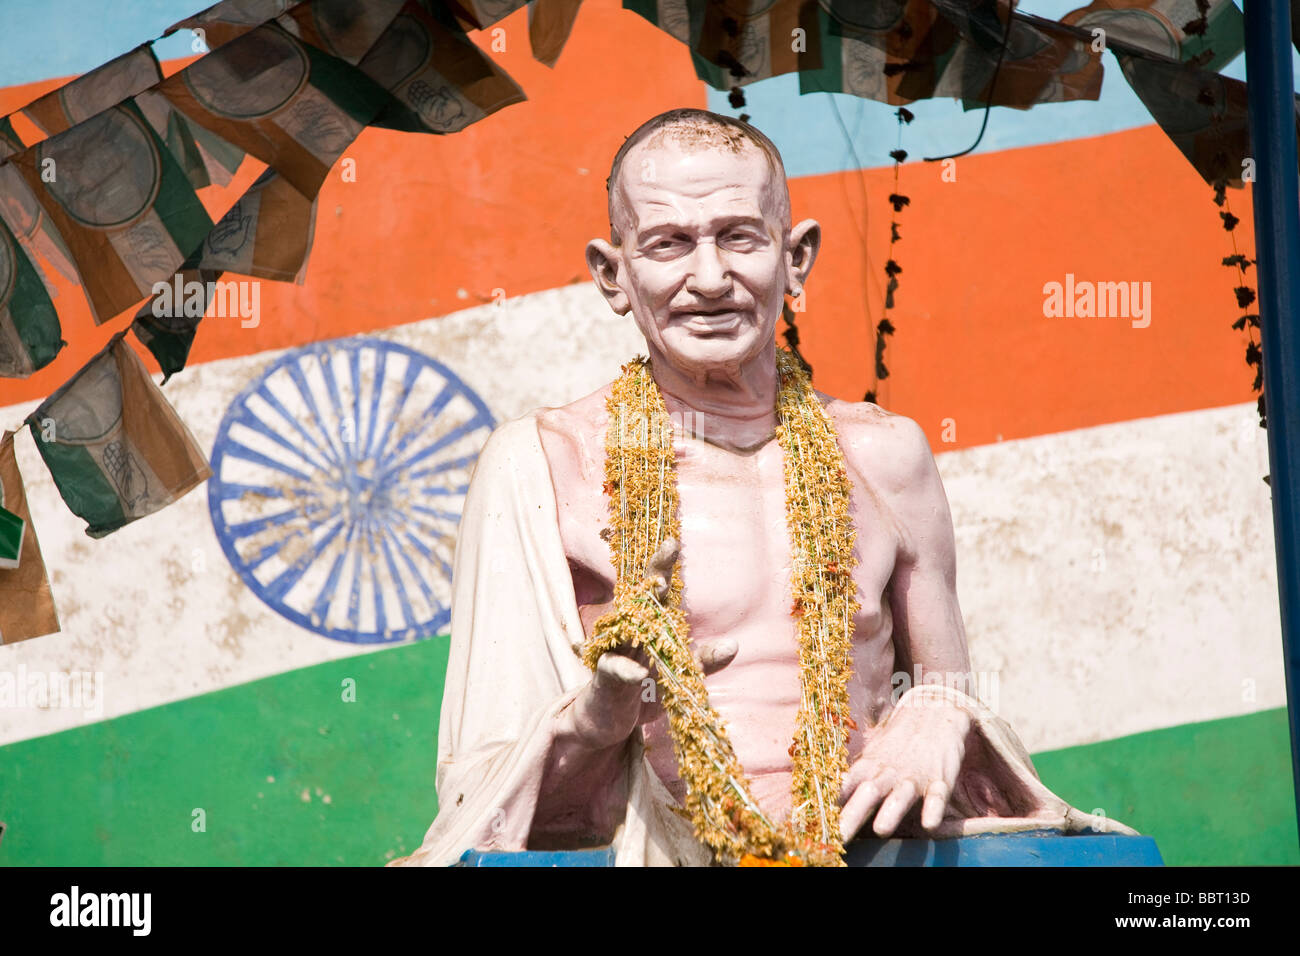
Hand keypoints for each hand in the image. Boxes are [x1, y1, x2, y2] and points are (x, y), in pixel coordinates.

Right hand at [566, 537, 736, 749]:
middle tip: (669, 548)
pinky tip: (638, 672)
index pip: (655, 592)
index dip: (662, 566)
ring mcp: (615, 652)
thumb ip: (703, 661)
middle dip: (655, 572)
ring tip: (658, 588)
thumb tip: (734, 645)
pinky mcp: (604, 679)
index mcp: (647, 628)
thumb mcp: (677, 675)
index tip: (673, 541)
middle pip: (641, 596)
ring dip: (643, 607)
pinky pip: (614, 670)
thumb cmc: (641, 691)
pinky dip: (626, 669)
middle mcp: (629, 632)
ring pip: (627, 625)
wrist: (604, 722)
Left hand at [839, 700, 971, 840]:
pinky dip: (933, 809)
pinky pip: (936, 796)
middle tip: (838, 837)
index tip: (815, 820)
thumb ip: (855, 778)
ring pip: (900, 795)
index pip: (844, 784)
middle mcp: (887, 772)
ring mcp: (913, 776)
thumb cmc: (897, 742)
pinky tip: (929, 824)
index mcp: (868, 766)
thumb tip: (826, 801)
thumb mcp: (872, 755)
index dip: (829, 801)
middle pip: (867, 793)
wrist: (933, 711)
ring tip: (880, 830)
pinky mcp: (939, 779)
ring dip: (890, 812)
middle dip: (852, 815)